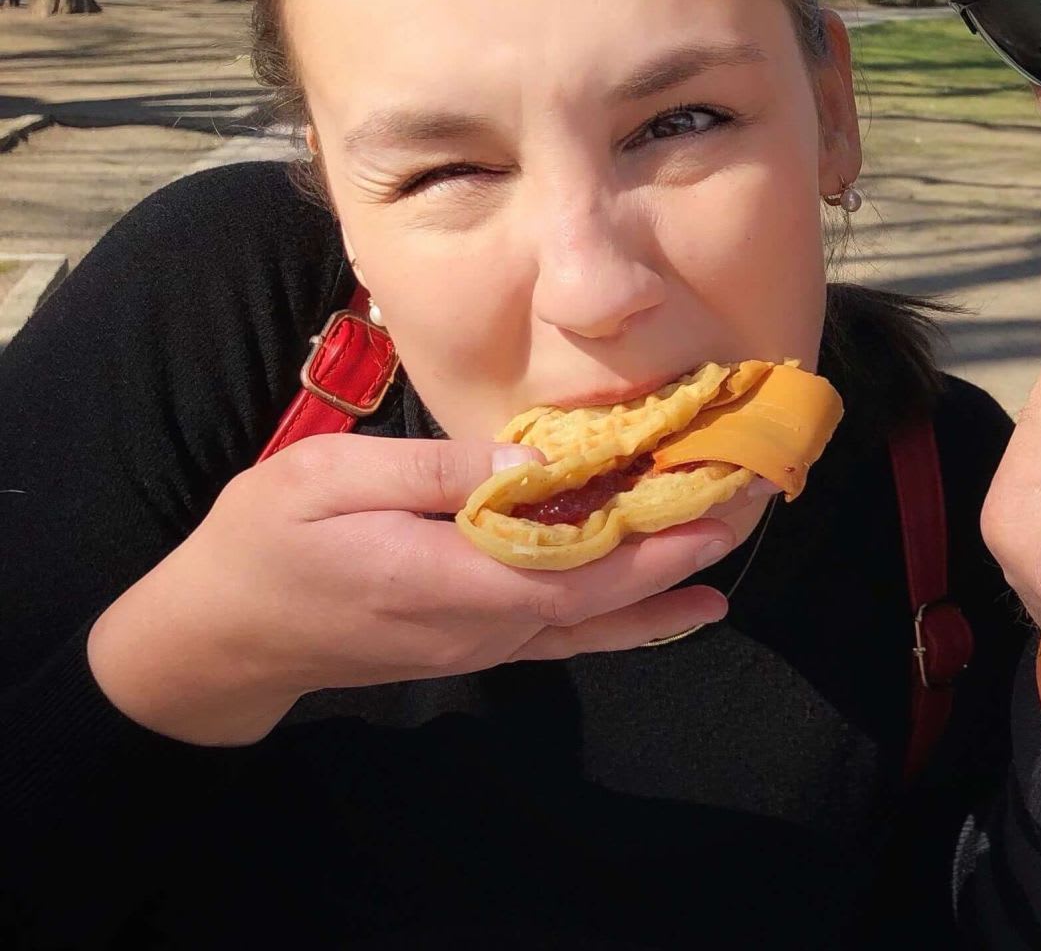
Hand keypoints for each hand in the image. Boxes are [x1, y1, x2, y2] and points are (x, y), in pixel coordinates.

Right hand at [89, 435, 771, 745]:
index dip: (655, 533)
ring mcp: (481, 644)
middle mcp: (479, 624)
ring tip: (739, 536)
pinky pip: (571, 635)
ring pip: (597, 619)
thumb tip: (529, 462)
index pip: (576, 562)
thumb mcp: (328, 479)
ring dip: (670, 577)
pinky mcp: (477, 644)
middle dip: (685, 546)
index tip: (716, 491)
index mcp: (445, 576)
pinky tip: (688, 606)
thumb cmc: (264, 540)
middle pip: (604, 593)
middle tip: (754, 494)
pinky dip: (633, 618)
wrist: (219, 637)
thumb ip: (432, 473)